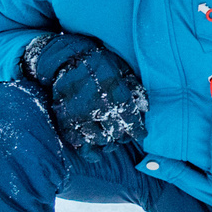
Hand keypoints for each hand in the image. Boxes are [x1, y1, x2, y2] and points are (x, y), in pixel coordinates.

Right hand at [17, 31, 146, 148]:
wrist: (68, 58)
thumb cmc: (99, 63)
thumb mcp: (123, 69)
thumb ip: (136, 89)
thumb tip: (146, 108)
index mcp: (116, 94)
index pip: (131, 120)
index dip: (138, 131)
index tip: (141, 134)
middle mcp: (99, 107)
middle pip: (117, 133)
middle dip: (123, 136)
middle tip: (124, 135)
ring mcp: (81, 115)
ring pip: (99, 139)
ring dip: (108, 142)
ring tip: (111, 140)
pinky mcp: (66, 120)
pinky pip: (78, 142)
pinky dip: (88, 150)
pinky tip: (95, 152)